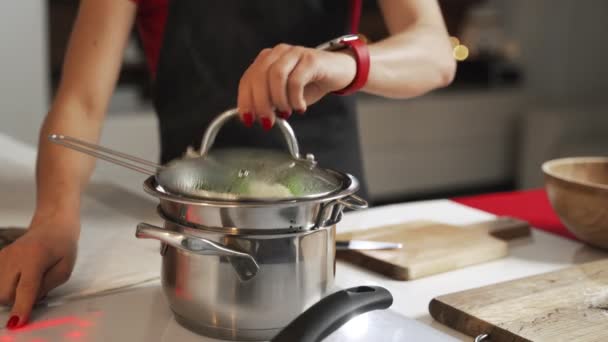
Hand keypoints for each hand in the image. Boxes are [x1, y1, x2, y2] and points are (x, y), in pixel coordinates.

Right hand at [0, 215, 78, 328]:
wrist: (52, 226)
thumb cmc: (62, 247)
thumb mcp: (64, 269)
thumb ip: (47, 287)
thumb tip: (28, 302)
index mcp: (36, 257)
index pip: (26, 287)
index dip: (22, 307)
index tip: (17, 322)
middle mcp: (15, 256)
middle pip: (6, 293)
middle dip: (18, 300)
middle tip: (36, 288)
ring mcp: (4, 256)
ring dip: (11, 293)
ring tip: (28, 281)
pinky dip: (7, 285)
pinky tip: (20, 277)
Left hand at [237, 43, 355, 129]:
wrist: (339, 72)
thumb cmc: (310, 84)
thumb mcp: (285, 95)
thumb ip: (270, 102)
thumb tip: (257, 117)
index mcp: (267, 60)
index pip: (248, 79)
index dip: (245, 100)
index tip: (247, 119)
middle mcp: (278, 53)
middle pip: (259, 77)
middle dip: (260, 103)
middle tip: (268, 121)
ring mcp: (294, 53)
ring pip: (276, 76)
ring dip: (278, 100)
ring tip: (286, 112)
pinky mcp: (310, 59)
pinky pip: (296, 80)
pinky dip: (295, 99)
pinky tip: (300, 107)